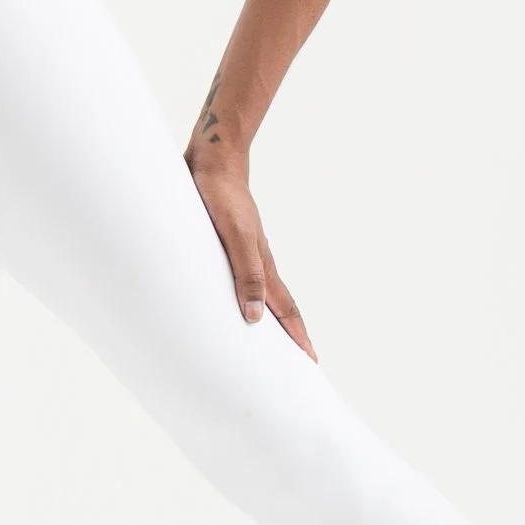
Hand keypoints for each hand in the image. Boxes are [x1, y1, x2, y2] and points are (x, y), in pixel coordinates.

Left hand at [185, 146, 316, 357]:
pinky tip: (229, 299)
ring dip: (264, 318)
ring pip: (257, 292)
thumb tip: (256, 319)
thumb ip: (246, 274)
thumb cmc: (222, 196)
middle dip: (288, 335)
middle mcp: (256, 261)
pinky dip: (240, 295)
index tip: (311, 365)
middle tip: (296, 363)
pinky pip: (237, 276)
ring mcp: (241, 250)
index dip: (297, 338)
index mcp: (263, 265)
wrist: (213, 159)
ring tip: (264, 342)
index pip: (285, 310)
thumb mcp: (234, 237)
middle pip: (277, 306)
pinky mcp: (223, 240)